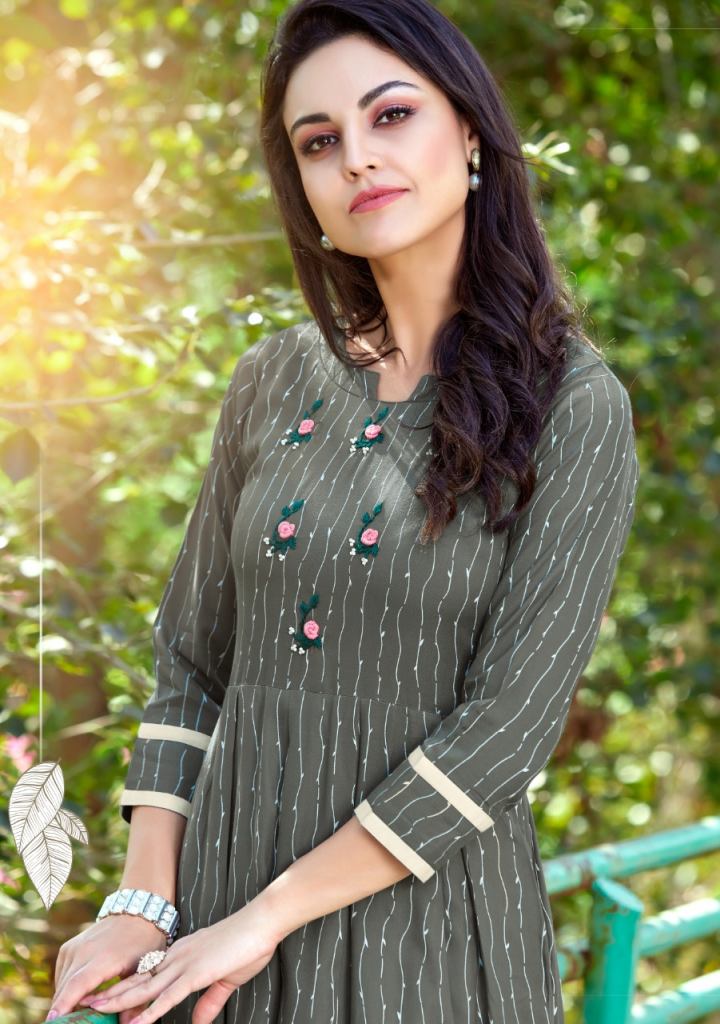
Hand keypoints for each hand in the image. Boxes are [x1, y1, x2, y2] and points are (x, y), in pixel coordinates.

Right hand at [48, 914, 168, 1023]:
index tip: (54, 1022)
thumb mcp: (145, 971)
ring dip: (65, 1001)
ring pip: (61, 984)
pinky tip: (78, 997)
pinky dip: (66, 990)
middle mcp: (84, 951)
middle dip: (63, 1011)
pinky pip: (61, 976)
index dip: (64, 1005)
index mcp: (104, 957)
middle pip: (66, 988)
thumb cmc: (144, 944)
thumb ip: (135, 1001)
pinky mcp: (68, 948)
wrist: (137, 913)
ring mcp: (74, 947)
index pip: (78, 984)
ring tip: (76, 1014)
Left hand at [76, 896, 280, 1023]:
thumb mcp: (225, 979)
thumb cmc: (248, 944)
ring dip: (119, 1001)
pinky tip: (135, 1023)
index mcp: (183, 954)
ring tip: (95, 1011)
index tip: (106, 1001)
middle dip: (112, 994)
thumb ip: (209, 1002)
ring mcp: (184, 963)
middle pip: (138, 980)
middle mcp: (177, 957)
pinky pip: (168, 996)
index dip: (127, 989)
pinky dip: (149, 1011)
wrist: (262, 921)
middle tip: (86, 1005)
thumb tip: (199, 1023)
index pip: (149, 975)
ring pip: (145, 988)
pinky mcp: (196, 972)